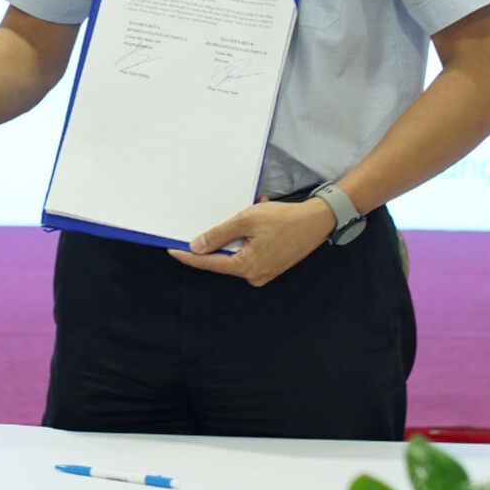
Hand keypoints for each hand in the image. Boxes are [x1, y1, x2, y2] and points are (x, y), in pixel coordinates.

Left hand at [170, 195, 334, 283]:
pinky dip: (248, 238)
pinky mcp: (271, 265)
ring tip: (250, 215)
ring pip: (238, 254)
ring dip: (237, 236)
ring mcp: (264, 272)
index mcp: (247, 267)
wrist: (318, 221)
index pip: (209, 263)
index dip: (189, 257)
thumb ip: (220, 234)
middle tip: (211, 224)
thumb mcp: (247, 221)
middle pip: (224, 259)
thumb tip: (197, 247)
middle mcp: (255, 275)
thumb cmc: (285, 219)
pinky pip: (250, 253)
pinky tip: (258, 220)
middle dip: (218, 240)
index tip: (172, 250)